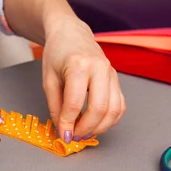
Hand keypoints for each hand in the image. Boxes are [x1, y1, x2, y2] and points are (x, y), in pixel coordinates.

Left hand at [41, 17, 125, 142]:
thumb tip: (63, 130)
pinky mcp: (117, 80)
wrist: (71, 34)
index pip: (75, 103)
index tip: (63, 135)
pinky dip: (111, 120)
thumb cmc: (58, 54)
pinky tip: (97, 124)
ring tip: (85, 132)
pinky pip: (121, 106)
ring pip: (115, 110)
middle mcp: (100, 68)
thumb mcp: (49, 80)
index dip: (69, 124)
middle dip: (86, 128)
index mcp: (79, 65)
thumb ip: (56, 106)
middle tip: (75, 136)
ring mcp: (112, 73)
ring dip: (100, 127)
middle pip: (99, 108)